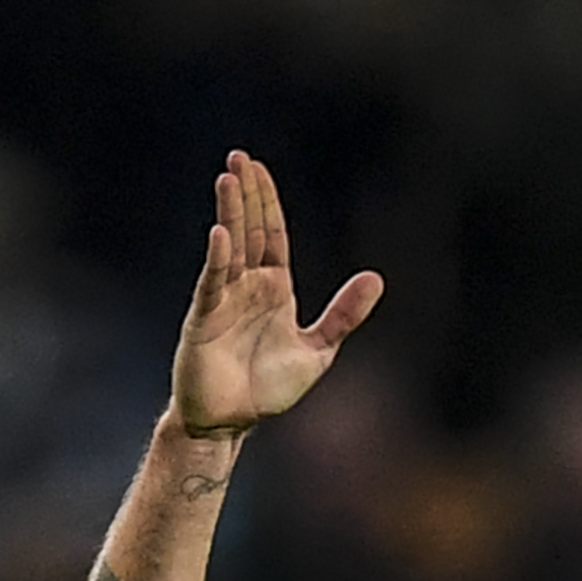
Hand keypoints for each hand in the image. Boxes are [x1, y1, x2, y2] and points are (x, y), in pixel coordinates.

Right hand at [172, 152, 381, 437]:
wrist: (232, 422)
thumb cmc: (268, 387)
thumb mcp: (319, 350)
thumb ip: (345, 315)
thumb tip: (376, 277)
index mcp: (274, 290)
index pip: (271, 235)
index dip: (267, 202)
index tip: (258, 169)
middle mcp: (246, 288)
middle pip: (248, 231)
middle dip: (245, 195)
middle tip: (239, 157)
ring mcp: (223, 301)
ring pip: (228, 249)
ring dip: (229, 214)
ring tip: (227, 178)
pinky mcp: (205, 321)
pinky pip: (212, 285)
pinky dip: (217, 260)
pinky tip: (220, 234)